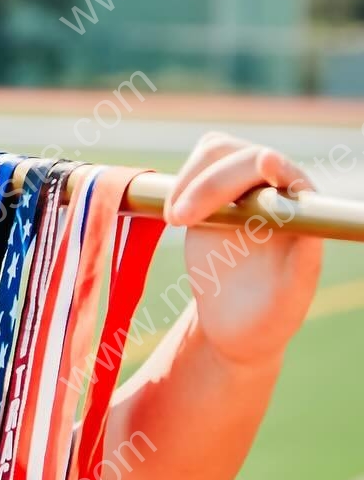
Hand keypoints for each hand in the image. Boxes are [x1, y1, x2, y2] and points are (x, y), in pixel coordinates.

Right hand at [163, 132, 323, 370]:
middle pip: (243, 157)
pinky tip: (171, 214)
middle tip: (181, 219)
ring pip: (215, 153)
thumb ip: (304, 263)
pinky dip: (178, 184)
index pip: (287, 174)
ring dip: (190, 178)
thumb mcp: (291, 299)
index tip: (263, 164)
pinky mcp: (210, 197)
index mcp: (301, 209)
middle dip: (212, 182)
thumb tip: (308, 228)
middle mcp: (273, 190)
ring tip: (175, 218)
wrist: (236, 326)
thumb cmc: (271, 318)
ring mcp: (240, 190)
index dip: (274, 166)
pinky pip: (194, 170)